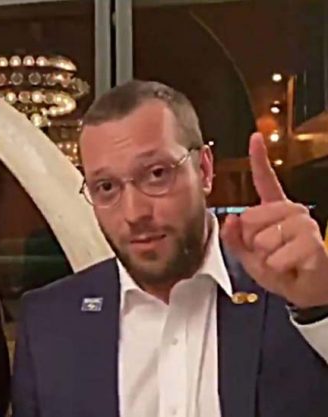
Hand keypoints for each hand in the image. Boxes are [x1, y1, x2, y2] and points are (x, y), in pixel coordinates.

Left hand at [221, 132, 327, 307]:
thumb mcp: (249, 258)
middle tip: (268, 254)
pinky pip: (278, 255)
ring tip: (281, 261)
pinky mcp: (313, 242)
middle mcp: (292, 212)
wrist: (308, 294)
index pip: (266, 180)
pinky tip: (290, 267)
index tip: (255, 138)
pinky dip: (278, 267)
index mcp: (275, 211)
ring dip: (266, 257)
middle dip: (252, 243)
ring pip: (264, 238)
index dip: (259, 158)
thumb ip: (234, 239)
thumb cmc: (283, 272)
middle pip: (251, 217)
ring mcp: (305, 224)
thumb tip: (232, 218)